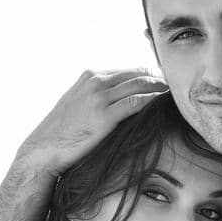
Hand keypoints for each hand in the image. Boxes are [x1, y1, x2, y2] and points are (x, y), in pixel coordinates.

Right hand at [14, 68, 168, 174]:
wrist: (43, 150)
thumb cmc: (61, 133)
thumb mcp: (77, 105)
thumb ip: (96, 97)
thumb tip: (120, 101)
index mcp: (90, 76)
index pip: (129, 70)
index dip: (151, 75)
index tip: (166, 84)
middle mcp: (95, 81)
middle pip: (139, 73)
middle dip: (161, 79)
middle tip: (179, 89)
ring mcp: (99, 97)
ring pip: (141, 84)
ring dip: (162, 88)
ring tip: (177, 97)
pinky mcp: (104, 116)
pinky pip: (137, 102)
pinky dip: (153, 101)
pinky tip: (164, 106)